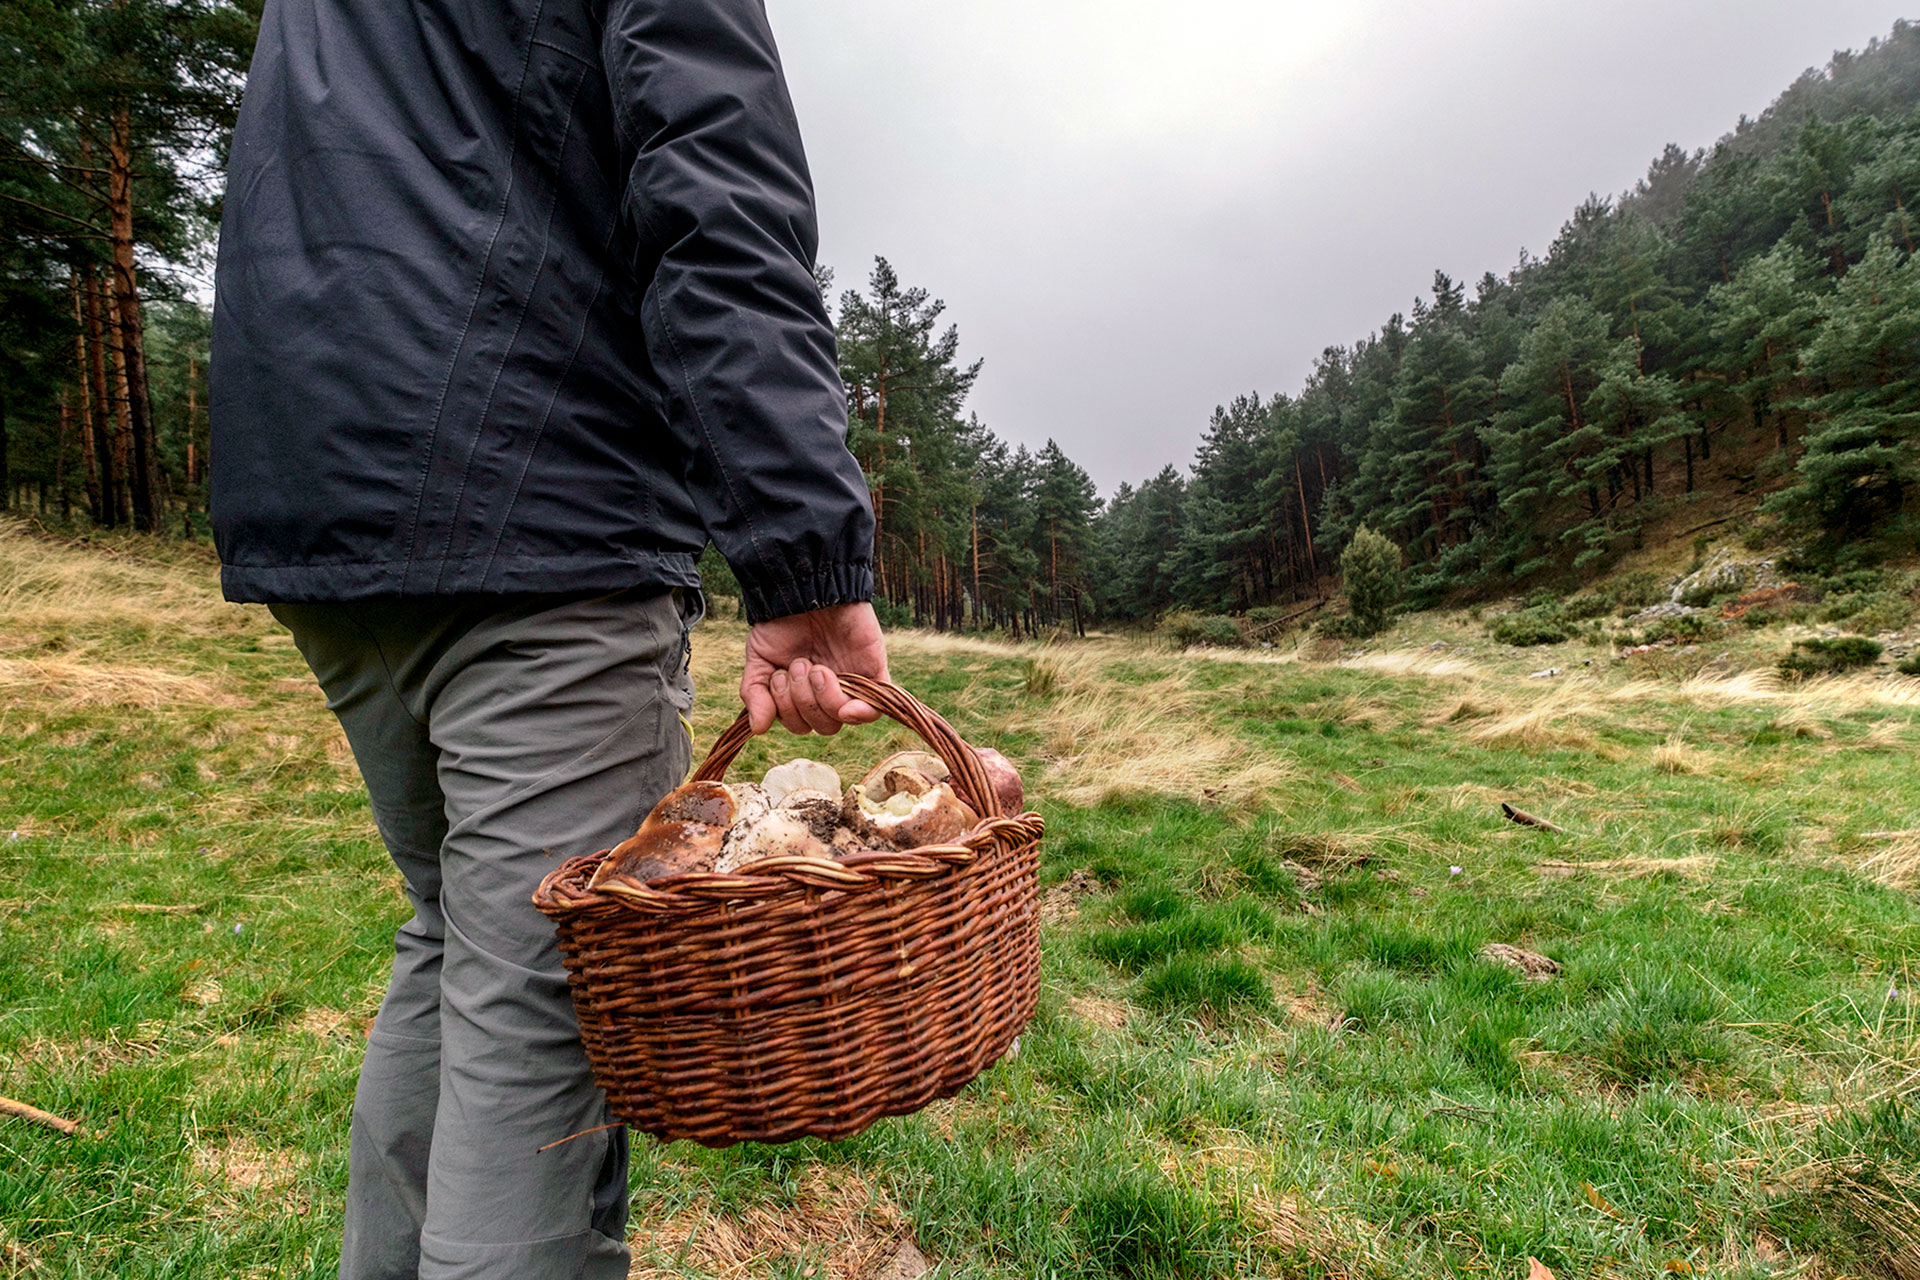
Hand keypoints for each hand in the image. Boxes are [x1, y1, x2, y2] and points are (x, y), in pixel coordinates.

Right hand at [740, 602, 889, 735]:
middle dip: (802, 701)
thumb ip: (755, 694)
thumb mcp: (759, 659)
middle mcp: (829, 693)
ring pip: (839, 718)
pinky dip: (860, 714)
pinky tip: (845, 709)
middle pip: (821, 726)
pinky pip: (874, 710)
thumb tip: (759, 728)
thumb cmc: (782, 623)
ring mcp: (852, 685)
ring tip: (815, 667)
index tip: (779, 676)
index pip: (799, 725)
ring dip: (821, 698)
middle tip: (799, 665)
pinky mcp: (874, 674)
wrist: (806, 589)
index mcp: (804, 694)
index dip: (786, 710)